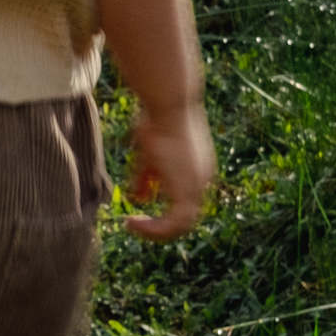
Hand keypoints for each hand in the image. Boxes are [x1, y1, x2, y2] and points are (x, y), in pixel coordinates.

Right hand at [122, 106, 215, 239]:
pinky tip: (132, 223)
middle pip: (185, 219)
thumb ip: (146, 178)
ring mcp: (198, 186)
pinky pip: (173, 224)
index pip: (185, 204)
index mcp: (198, 171)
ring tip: (133, 226)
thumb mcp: (149, 154)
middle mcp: (202, 181)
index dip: (164, 213)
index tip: (139, 208)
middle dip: (159, 226)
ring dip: (156, 231)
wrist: (170, 104)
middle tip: (136, 225)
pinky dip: (154, 229)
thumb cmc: (157, 119)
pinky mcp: (188, 190)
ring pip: (181, 226)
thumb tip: (138, 198)